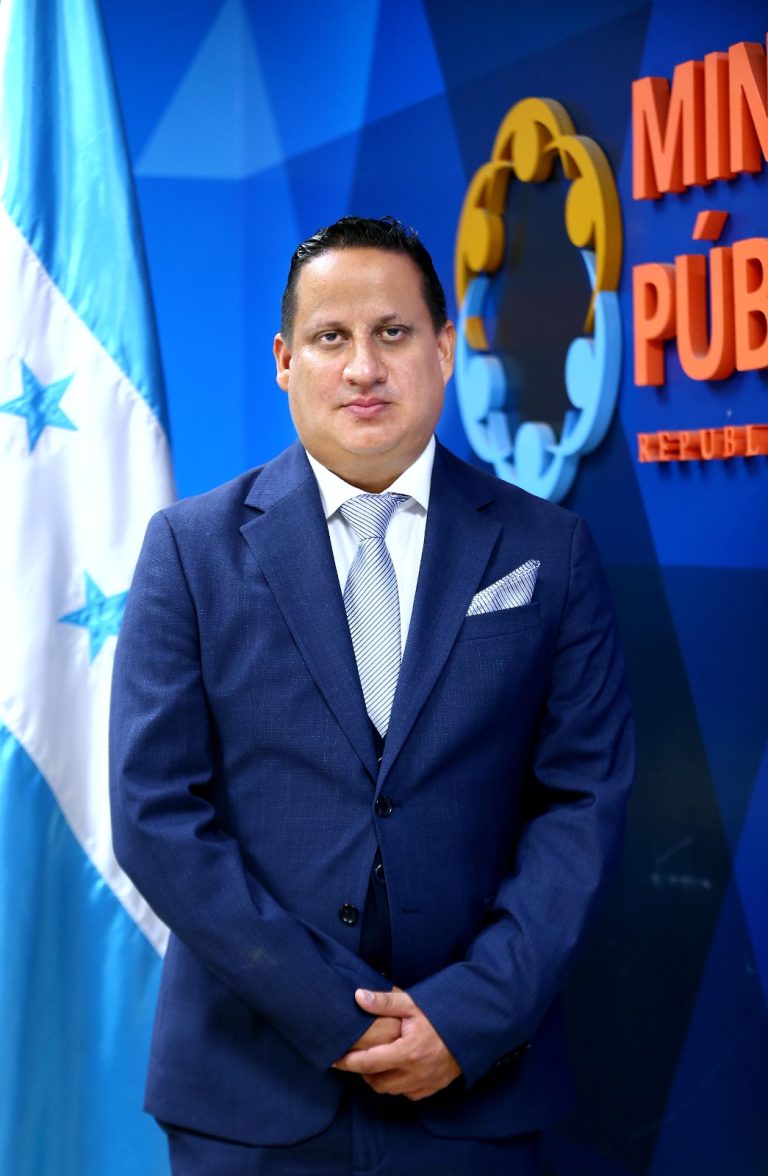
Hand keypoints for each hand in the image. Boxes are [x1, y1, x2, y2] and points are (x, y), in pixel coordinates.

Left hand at [333, 987, 460, 1099]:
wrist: (476, 1025)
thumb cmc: (443, 1011)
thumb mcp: (412, 1002)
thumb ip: (384, 1001)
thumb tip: (358, 997)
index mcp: (407, 1051)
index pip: (369, 1063)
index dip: (348, 1063)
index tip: (334, 1059)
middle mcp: (416, 1072)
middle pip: (377, 1082)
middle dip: (363, 1072)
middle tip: (356, 1058)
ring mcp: (426, 1082)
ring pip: (392, 1090)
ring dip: (379, 1079)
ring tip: (374, 1062)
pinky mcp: (435, 1086)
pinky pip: (409, 1093)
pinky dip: (398, 1085)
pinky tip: (396, 1070)